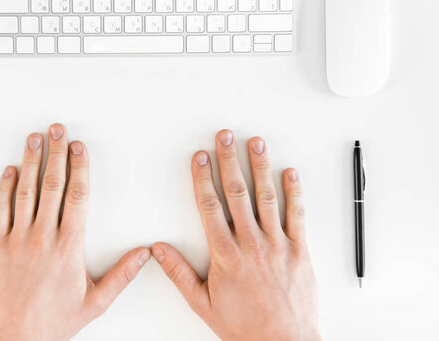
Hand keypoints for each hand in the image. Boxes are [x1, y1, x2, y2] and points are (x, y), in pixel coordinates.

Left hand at [0, 124, 149, 340]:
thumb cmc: (52, 322)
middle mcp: (43, 237)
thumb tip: (144, 254)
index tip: (79, 147)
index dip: (79, 168)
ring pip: (25, 192)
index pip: (77, 197)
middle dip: (55, 153)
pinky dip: (4, 188)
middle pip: (52, 186)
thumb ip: (122, 276)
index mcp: (68, 247)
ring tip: (34, 139)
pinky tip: (9, 170)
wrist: (13, 338)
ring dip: (30, 162)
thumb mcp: (95, 302)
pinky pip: (0, 210)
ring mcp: (17, 240)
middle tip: (56, 129)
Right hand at [151, 131, 320, 340]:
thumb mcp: (203, 303)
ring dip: (260, 166)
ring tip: (255, 142)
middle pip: (237, 193)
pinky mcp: (299, 250)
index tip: (200, 157)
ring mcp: (278, 244)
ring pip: (267, 197)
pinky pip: (297, 215)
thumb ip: (179, 274)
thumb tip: (158, 250)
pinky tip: (290, 172)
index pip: (210, 206)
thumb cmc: (244, 326)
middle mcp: (252, 244)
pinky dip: (294, 191)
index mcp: (226, 255)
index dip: (203, 178)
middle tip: (225, 136)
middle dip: (229, 161)